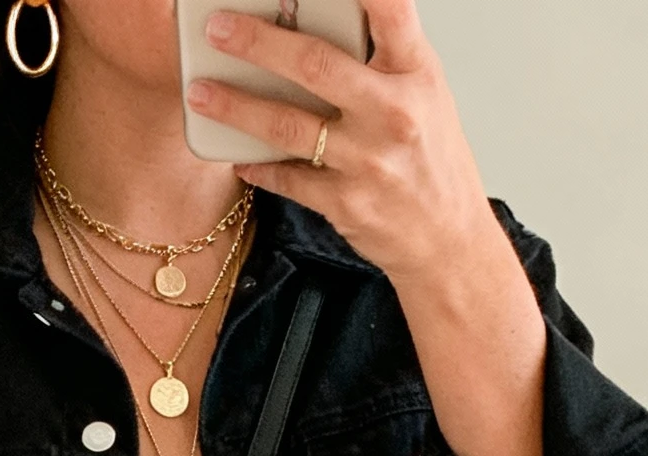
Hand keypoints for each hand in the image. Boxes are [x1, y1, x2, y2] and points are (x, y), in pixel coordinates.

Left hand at [190, 0, 497, 289]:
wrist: (447, 239)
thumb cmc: (430, 158)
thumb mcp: (423, 93)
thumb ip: (382, 55)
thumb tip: (324, 18)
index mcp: (417, 72)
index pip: (391, 10)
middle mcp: (394, 112)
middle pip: (315, 65)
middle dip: (257, 43)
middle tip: (216, 28)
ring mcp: (368, 160)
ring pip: (288, 126)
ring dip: (236, 106)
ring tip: (200, 91)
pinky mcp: (345, 202)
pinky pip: (287, 178)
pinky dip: (257, 165)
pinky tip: (235, 154)